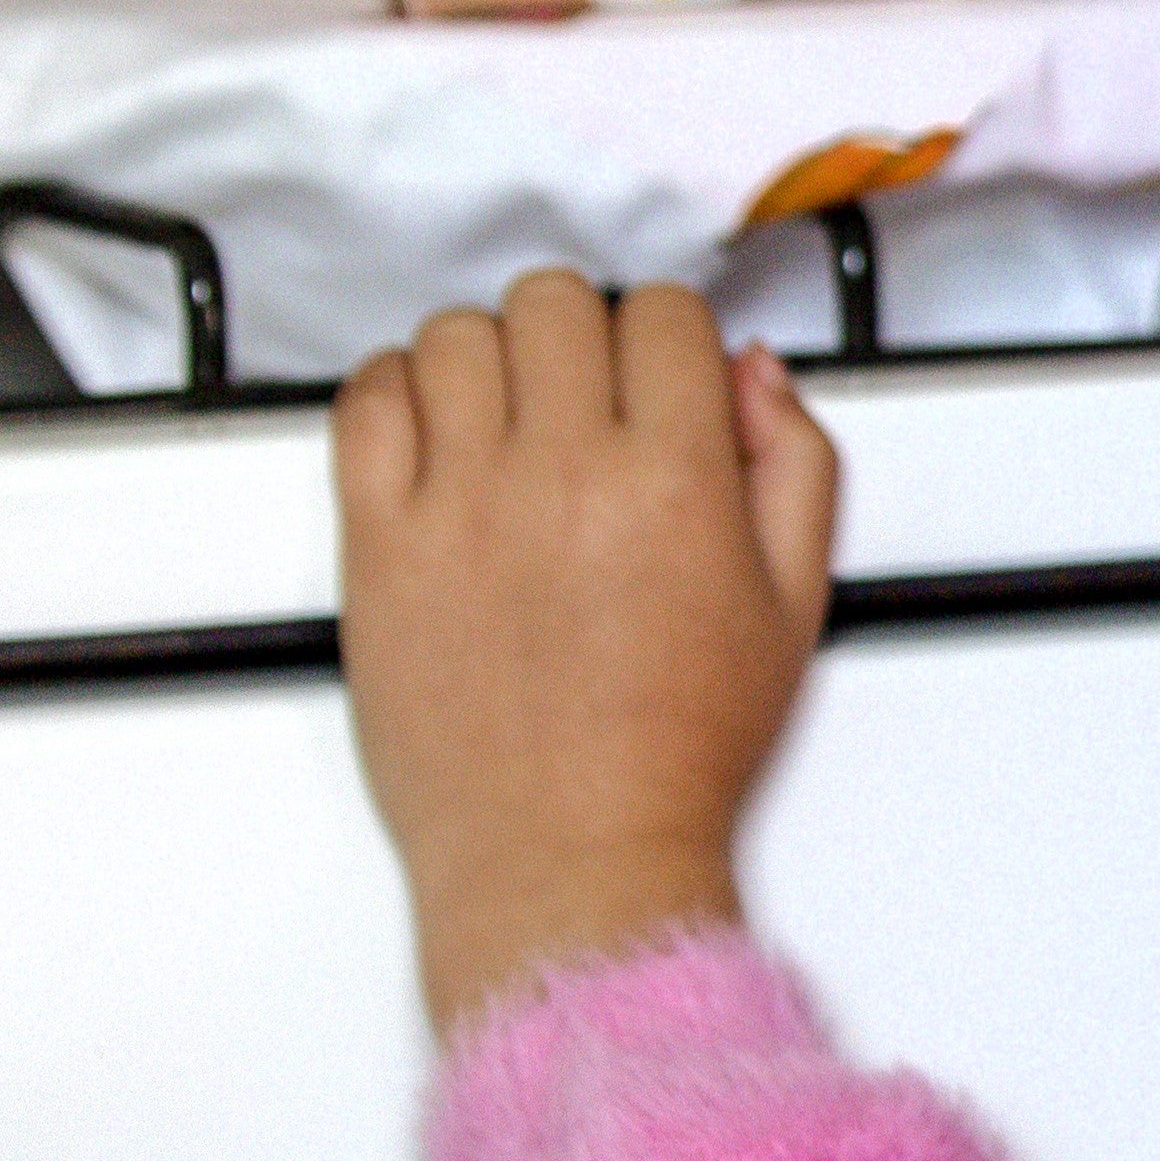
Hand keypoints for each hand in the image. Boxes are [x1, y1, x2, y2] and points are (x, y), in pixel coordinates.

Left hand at [332, 274, 838, 1036]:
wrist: (570, 857)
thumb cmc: (672, 755)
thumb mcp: (793, 609)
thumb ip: (795, 471)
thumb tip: (756, 377)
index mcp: (674, 482)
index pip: (661, 314)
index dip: (668, 335)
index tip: (661, 374)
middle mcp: (561, 475)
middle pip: (553, 303)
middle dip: (580, 336)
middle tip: (587, 398)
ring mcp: (458, 502)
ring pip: (454, 337)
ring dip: (488, 360)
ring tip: (508, 421)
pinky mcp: (378, 541)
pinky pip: (365, 403)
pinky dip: (396, 392)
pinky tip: (433, 435)